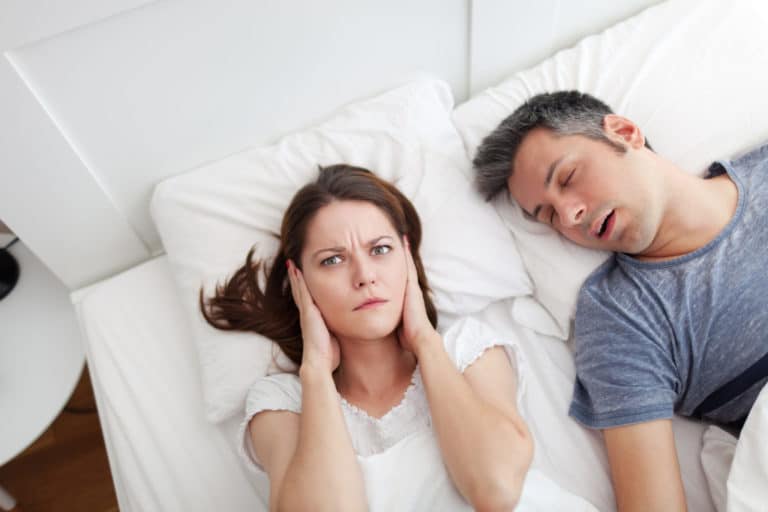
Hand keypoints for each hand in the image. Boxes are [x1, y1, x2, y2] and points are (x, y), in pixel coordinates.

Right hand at [287, 260, 340, 373]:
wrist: (318, 363)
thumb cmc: (328, 354)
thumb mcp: (333, 338)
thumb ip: (335, 332)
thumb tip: (345, 330)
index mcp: (313, 320)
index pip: (307, 300)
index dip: (303, 289)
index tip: (301, 277)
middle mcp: (307, 314)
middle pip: (300, 292)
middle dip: (296, 279)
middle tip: (292, 265)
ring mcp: (306, 312)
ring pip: (300, 290)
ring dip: (295, 276)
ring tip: (291, 263)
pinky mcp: (308, 312)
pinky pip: (302, 292)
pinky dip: (298, 281)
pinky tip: (295, 270)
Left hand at [398, 236, 439, 357]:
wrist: (419, 339)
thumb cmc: (407, 337)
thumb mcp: (398, 325)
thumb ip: (393, 320)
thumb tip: (379, 322)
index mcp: (406, 299)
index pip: (401, 280)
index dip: (398, 268)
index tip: (393, 256)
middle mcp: (411, 291)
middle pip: (405, 269)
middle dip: (401, 255)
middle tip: (398, 239)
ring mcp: (412, 287)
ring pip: (407, 264)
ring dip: (404, 251)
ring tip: (402, 235)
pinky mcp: (411, 285)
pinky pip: (408, 264)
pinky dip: (406, 253)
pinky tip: (403, 241)